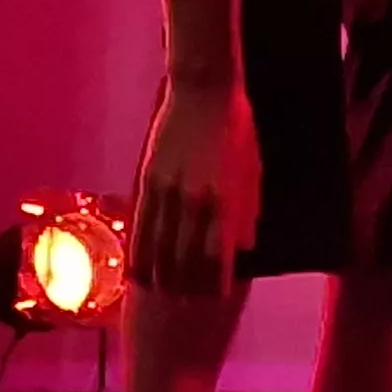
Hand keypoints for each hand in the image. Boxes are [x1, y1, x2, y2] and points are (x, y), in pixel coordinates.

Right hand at [134, 81, 261, 297]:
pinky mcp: (148, 179)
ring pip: (158, 248)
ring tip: (162, 293)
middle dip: (185, 287)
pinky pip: (140, 226)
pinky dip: (139, 252)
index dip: (214, 282)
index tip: (215, 296)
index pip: (216, 258)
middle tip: (187, 303)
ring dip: (160, 277)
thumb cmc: (239, 128)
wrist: (205, 89)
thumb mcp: (254, 171)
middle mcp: (195, 201)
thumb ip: (247, 212)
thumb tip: (243, 247)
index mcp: (226, 199)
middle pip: (184, 260)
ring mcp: (167, 191)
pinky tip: (138, 269)